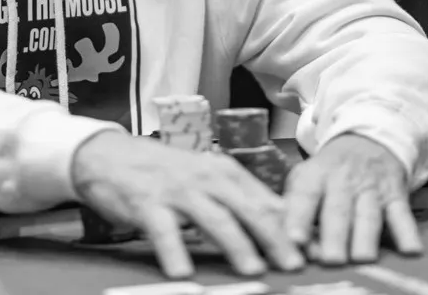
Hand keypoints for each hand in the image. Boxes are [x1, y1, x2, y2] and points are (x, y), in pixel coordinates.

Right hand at [71, 131, 304, 279]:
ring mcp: (176, 191)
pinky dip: (174, 251)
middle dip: (274, 237)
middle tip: (295, 264)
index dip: (294, 228)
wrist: (110, 155)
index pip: (267, 202)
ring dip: (235, 243)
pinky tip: (182, 272)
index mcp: (226, 173)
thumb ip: (242, 202)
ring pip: (212, 218)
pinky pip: (163, 231)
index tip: (317, 252)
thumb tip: (287, 232)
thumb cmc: (166, 173)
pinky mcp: (147, 203)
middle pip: (247, 208)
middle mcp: (206, 179)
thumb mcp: (207, 179)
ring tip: (252, 269)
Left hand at [282, 134, 420, 265]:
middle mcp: (343, 180)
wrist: (367, 140)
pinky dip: (407, 233)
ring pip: (368, 216)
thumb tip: (285, 241)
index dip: (299, 217)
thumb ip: (294, 205)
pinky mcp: (396, 196)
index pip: (305, 195)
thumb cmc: (329, 170)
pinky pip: (403, 215)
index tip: (294, 239)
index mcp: (316, 175)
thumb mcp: (306, 176)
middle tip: (330, 260)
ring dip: (364, 238)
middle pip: (338, 210)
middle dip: (335, 236)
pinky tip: (410, 250)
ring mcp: (372, 188)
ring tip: (361, 260)